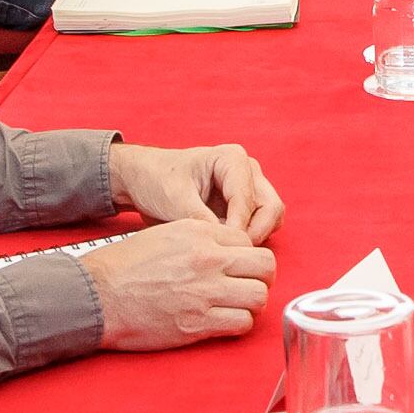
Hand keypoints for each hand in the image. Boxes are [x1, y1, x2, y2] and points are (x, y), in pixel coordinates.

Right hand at [83, 220, 276, 351]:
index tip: (236, 266)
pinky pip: (242, 323)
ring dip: (253, 302)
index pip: (249, 241)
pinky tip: (225, 320)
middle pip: (265, 266)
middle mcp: (208, 260)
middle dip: (262, 276)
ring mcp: (205, 293)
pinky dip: (239, 323)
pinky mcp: (197, 323)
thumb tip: (230, 247)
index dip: (245, 255)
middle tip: (248, 284)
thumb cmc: (126, 264)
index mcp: (200, 234)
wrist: (97, 295)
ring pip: (259, 296)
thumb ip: (202, 235)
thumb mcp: (167, 233)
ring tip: (238, 304)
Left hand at [110, 141, 284, 240]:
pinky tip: (225, 247)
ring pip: (270, 217)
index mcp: (231, 159)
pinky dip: (249, 239)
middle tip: (230, 253)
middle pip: (270, 207)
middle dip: (254, 234)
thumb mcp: (174, 199)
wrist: (143, 179)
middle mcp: (246, 171)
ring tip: (226, 250)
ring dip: (255, 237)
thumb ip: (200, 220)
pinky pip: (260, 225)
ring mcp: (248, 187)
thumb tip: (223, 244)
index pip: (247, 199)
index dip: (238, 228)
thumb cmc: (156, 179)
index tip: (224, 250)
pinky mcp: (243, 205)